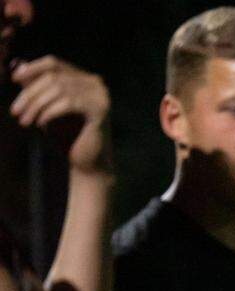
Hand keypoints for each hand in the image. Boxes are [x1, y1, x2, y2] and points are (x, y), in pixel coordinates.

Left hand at [10, 56, 111, 174]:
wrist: (88, 162)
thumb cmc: (67, 135)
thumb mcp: (46, 108)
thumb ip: (36, 87)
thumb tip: (17, 66)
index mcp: (83, 79)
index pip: (54, 63)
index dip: (32, 68)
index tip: (14, 80)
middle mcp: (95, 83)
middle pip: (53, 77)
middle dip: (29, 94)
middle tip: (15, 112)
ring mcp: (100, 95)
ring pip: (58, 89)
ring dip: (36, 105)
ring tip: (24, 121)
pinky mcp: (100, 110)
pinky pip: (68, 103)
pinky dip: (50, 112)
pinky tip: (41, 124)